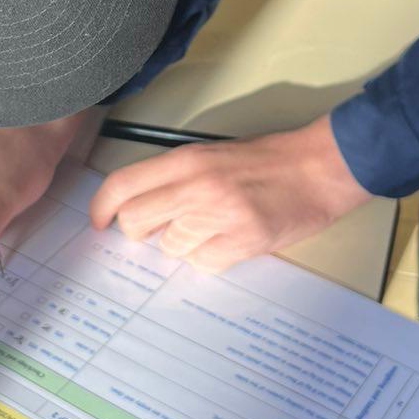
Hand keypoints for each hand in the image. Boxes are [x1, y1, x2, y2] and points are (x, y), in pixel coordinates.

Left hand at [89, 115, 370, 271]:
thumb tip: (142, 208)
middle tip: (160, 228)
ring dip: (183, 244)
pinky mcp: (243, 242)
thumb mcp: (212, 155)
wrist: (319, 168)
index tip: (99, 222)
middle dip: (141, 232)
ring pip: (171, 247)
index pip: (123, 184)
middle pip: (136, 223)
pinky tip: (230, 240)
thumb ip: (175, 177)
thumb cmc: (268, 160)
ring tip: (211, 228)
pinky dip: (211, 257)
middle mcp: (197, 187)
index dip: (102, 207)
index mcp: (187, 160)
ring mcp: (220, 216)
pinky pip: (204, 263)